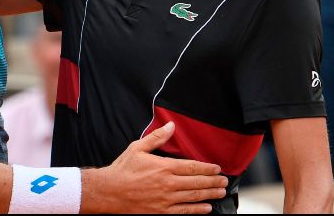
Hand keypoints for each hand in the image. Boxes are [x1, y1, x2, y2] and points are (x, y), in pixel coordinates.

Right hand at [89, 122, 228, 213]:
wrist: (108, 192)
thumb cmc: (122, 170)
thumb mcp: (137, 148)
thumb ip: (157, 138)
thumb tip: (171, 126)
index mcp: (164, 167)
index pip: (192, 167)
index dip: (207, 168)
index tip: (217, 168)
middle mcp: (168, 184)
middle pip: (197, 183)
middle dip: (213, 182)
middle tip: (224, 181)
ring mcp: (165, 200)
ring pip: (193, 197)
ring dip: (209, 194)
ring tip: (220, 193)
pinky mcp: (160, 212)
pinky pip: (183, 212)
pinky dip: (197, 210)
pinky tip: (206, 209)